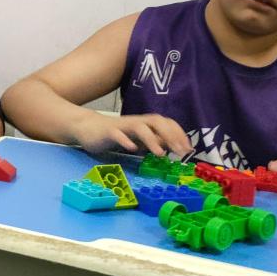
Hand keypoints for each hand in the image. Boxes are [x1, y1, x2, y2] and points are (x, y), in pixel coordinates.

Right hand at [70, 112, 190, 156]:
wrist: (88, 127)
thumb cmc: (116, 134)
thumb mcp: (138, 139)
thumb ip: (154, 141)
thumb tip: (173, 146)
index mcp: (145, 123)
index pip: (166, 123)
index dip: (179, 134)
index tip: (188, 149)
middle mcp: (136, 122)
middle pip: (156, 121)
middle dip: (170, 135)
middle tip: (180, 152)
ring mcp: (122, 126)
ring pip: (139, 127)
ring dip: (151, 139)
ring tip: (160, 154)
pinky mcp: (108, 132)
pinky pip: (117, 134)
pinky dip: (126, 141)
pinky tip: (132, 149)